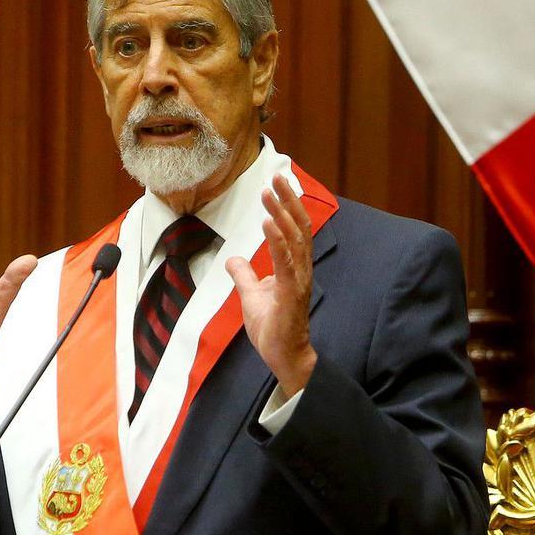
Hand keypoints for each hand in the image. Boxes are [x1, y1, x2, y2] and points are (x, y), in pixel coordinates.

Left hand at [225, 175, 316, 395]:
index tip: (275, 185)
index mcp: (294, 267)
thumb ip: (244, 275)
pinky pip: (285, 262)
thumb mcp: (251, 295)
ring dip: (281, 213)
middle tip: (277, 177)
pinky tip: (268, 223)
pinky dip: (277, 240)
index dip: (287, 206)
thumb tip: (233, 259)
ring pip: (294, 240)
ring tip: (269, 194)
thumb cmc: (273, 328)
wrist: (282, 356)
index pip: (294, 229)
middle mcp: (301, 269)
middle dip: (287, 201)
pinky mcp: (291, 294)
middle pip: (299, 227)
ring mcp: (298, 281)